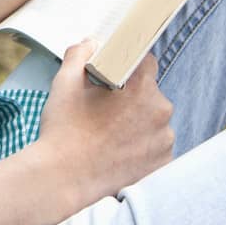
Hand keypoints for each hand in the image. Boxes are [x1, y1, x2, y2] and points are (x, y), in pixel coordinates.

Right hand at [30, 39, 175, 217]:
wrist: (61, 181)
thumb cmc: (63, 130)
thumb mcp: (66, 82)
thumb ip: (81, 54)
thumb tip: (92, 43)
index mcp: (141, 86)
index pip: (146, 61)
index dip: (129, 66)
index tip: (115, 77)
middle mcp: (160, 111)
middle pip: (151, 93)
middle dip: (133, 97)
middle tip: (107, 110)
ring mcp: (164, 140)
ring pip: (155, 120)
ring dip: (140, 122)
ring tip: (112, 135)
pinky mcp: (162, 164)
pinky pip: (157, 146)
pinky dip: (143, 147)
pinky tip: (119, 151)